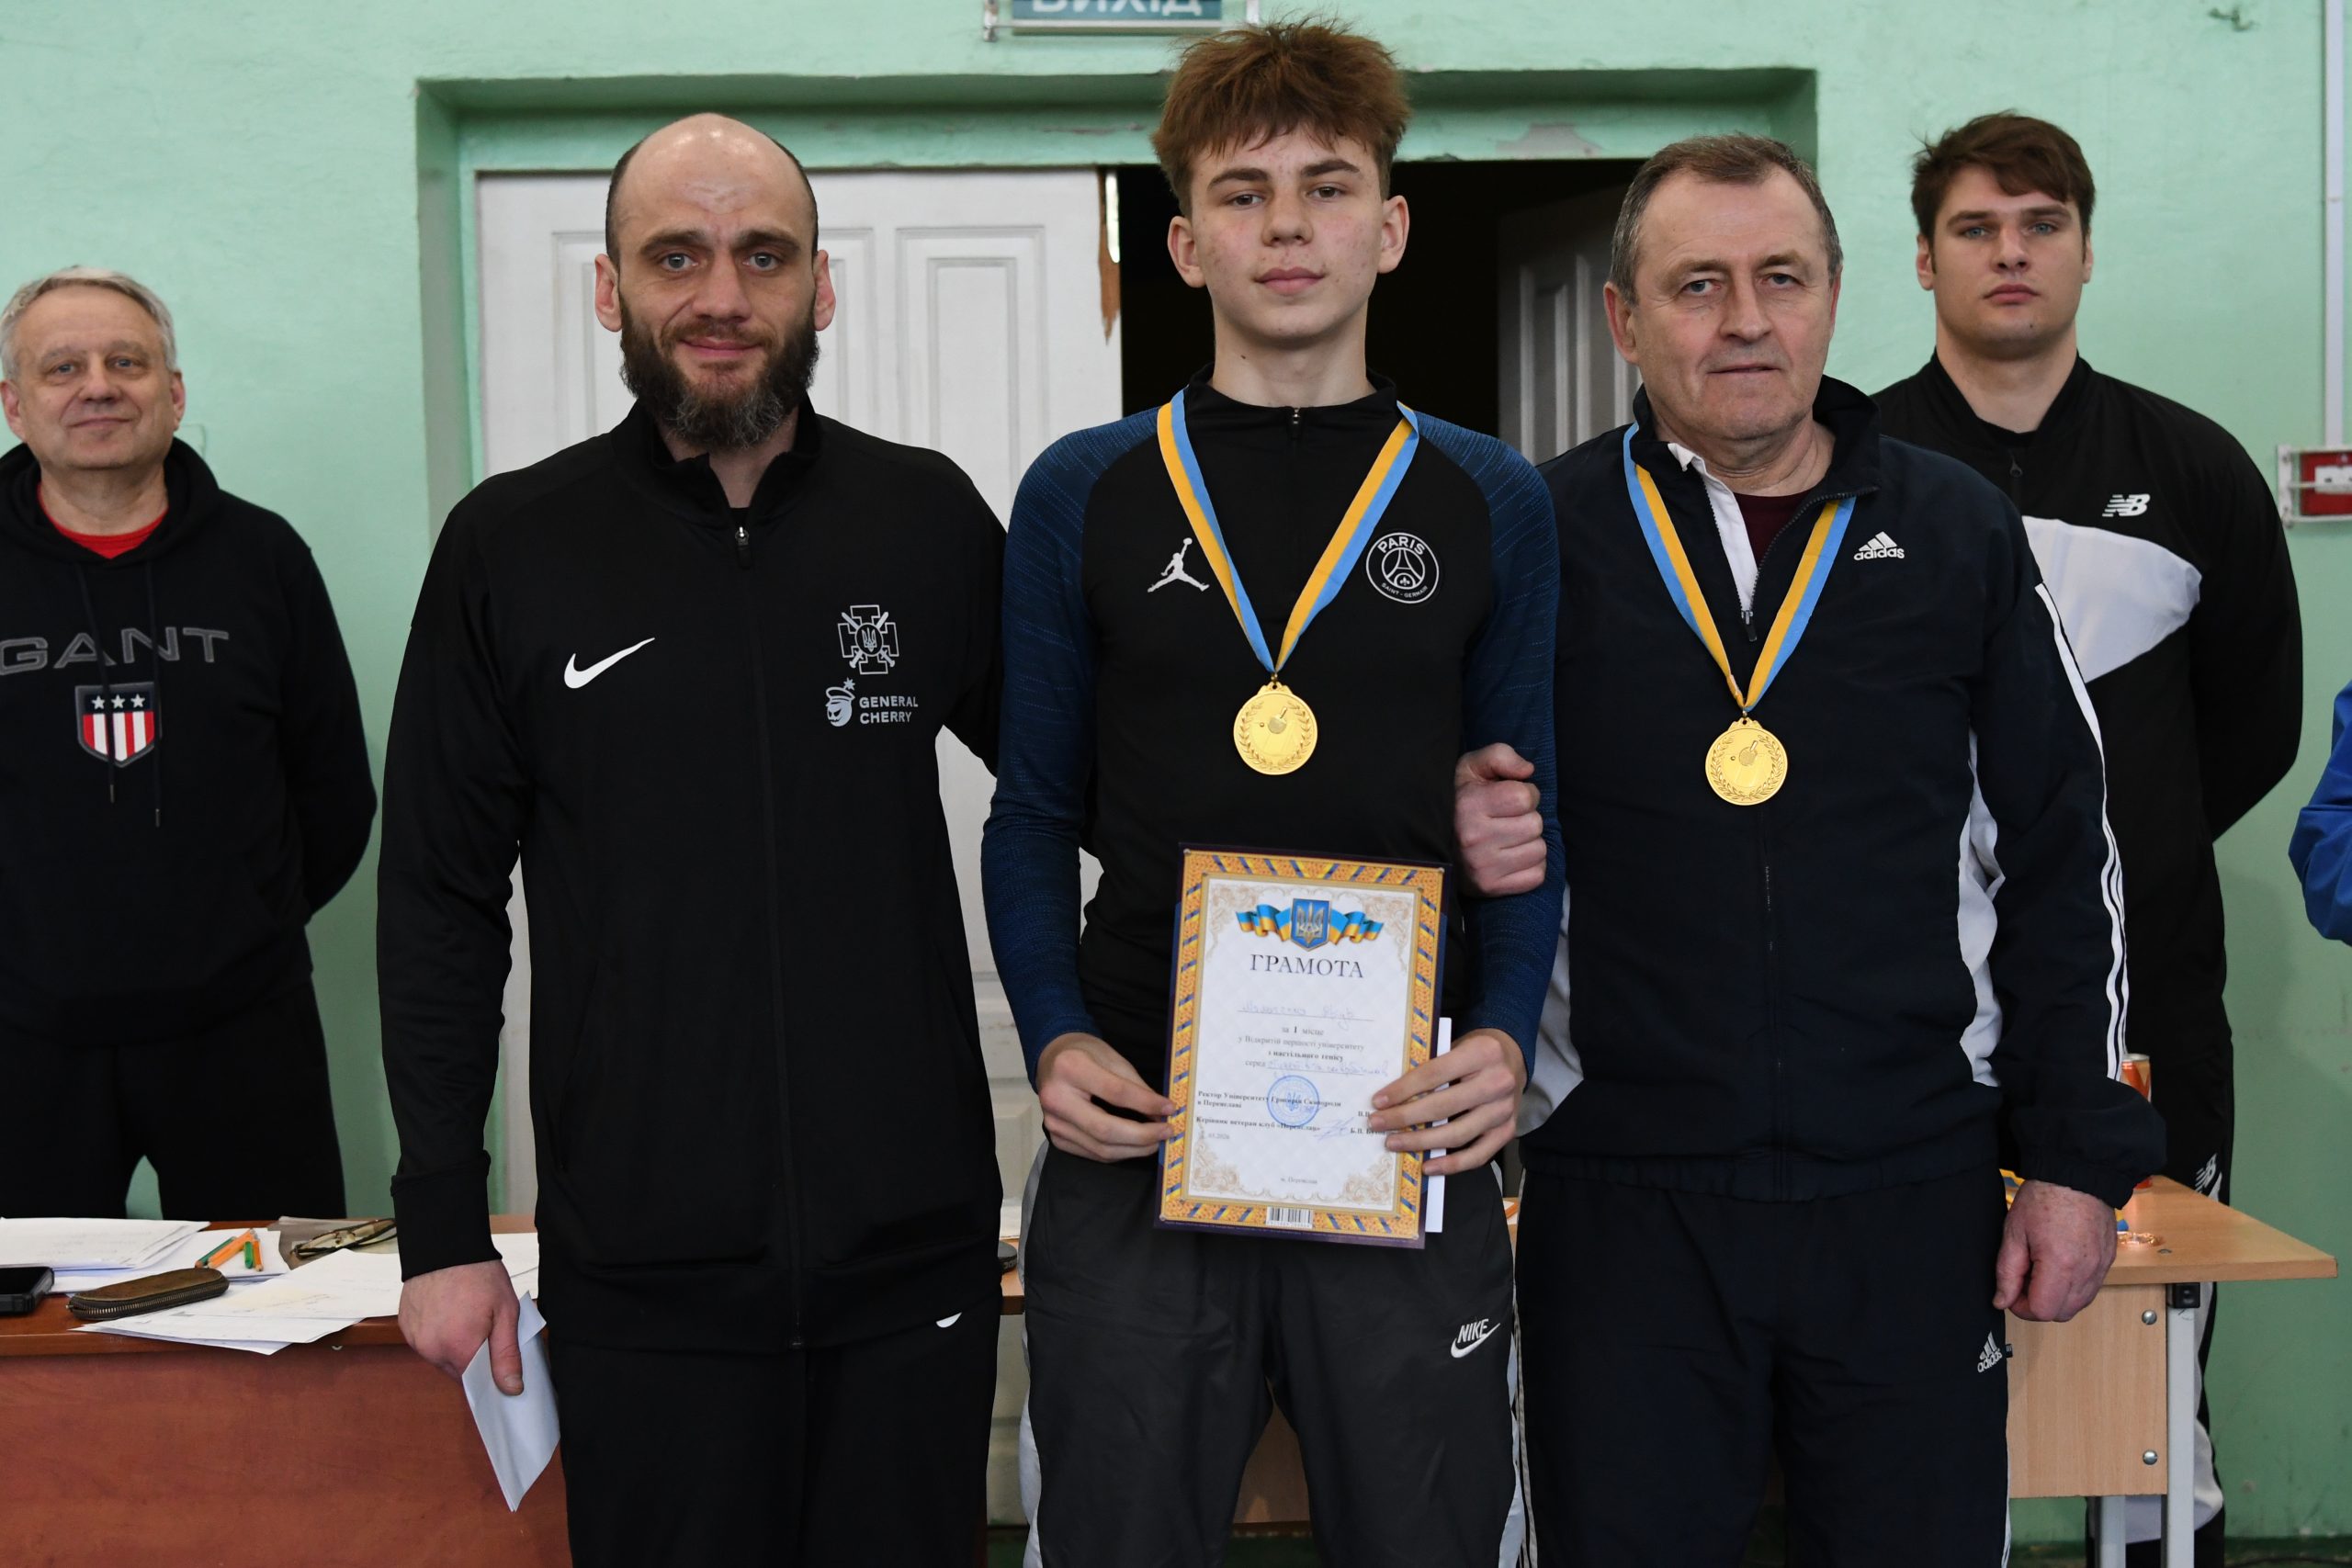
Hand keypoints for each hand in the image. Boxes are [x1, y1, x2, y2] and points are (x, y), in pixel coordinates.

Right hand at [399, 1259, 522, 1391]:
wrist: (445, 1245)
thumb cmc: (480, 1275)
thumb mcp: (505, 1312)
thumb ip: (506, 1355)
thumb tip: (511, 1390)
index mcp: (458, 1349)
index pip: (475, 1383)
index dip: (489, 1376)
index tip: (499, 1363)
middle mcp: (431, 1350)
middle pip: (457, 1370)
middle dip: (472, 1358)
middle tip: (486, 1330)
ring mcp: (415, 1339)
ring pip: (440, 1357)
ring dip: (454, 1347)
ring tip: (466, 1318)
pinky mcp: (405, 1326)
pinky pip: (426, 1342)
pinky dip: (438, 1335)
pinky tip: (448, 1313)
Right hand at [1037, 1033, 1178, 1163]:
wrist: (1052, 1059)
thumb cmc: (1085, 1054)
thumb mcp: (1113, 1058)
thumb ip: (1136, 1086)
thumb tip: (1161, 1113)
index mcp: (1071, 1068)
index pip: (1115, 1093)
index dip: (1146, 1103)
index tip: (1170, 1108)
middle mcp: (1056, 1098)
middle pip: (1105, 1129)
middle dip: (1141, 1136)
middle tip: (1166, 1132)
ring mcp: (1053, 1122)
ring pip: (1100, 1148)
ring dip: (1134, 1149)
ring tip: (1156, 1141)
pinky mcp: (1057, 1138)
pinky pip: (1093, 1153)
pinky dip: (1119, 1152)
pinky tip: (1135, 1145)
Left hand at [1366, 1028, 1526, 1175]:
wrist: (1515, 1058)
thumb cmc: (1475, 1052)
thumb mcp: (1456, 1046)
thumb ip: (1432, 1066)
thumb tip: (1393, 1095)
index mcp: (1481, 1052)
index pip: (1433, 1073)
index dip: (1403, 1090)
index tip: (1378, 1102)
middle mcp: (1497, 1082)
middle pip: (1443, 1107)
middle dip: (1405, 1118)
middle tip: (1378, 1124)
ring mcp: (1504, 1110)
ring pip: (1457, 1134)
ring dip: (1421, 1142)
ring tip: (1394, 1143)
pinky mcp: (1508, 1131)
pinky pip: (1478, 1155)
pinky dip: (1451, 1165)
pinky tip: (1427, 1166)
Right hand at [1455, 744, 1544, 895]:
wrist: (1431, 842)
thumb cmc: (1459, 800)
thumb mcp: (1471, 767)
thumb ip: (1500, 756)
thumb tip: (1527, 771)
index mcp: (1469, 806)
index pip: (1525, 797)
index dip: (1524, 793)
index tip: (1507, 798)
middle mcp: (1473, 838)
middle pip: (1535, 824)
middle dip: (1526, 818)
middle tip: (1506, 819)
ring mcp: (1482, 867)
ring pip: (1539, 849)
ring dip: (1529, 842)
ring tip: (1507, 838)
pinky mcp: (1491, 887)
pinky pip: (1536, 875)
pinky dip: (1530, 866)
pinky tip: (1510, 857)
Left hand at [1993, 1180, 2117, 1322]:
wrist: (2076, 1175)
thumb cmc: (2045, 1198)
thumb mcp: (2014, 1233)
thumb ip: (2007, 1272)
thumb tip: (2002, 1300)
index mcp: (2061, 1264)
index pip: (2043, 1311)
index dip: (2022, 1307)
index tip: (2011, 1293)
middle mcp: (2087, 1271)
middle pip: (2062, 1313)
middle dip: (2039, 1305)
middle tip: (2024, 1282)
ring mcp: (2101, 1267)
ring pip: (2078, 1304)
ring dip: (2057, 1298)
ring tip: (2041, 1271)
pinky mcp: (2108, 1261)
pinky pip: (2091, 1289)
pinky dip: (2073, 1288)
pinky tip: (2059, 1267)